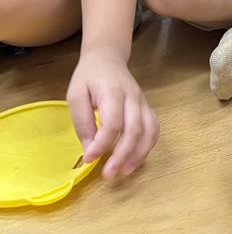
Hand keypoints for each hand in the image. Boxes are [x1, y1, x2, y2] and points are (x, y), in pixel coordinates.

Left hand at [67, 48, 159, 179]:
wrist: (107, 57)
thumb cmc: (89, 77)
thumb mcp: (75, 95)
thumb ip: (82, 121)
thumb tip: (90, 148)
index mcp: (112, 92)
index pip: (113, 123)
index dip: (102, 145)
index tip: (88, 158)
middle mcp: (132, 97)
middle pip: (134, 130)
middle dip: (122, 156)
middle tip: (108, 175)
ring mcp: (142, 102)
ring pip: (149, 131)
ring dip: (139, 155)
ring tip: (124, 172)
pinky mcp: (146, 107)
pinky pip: (154, 128)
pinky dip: (148, 146)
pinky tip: (135, 158)